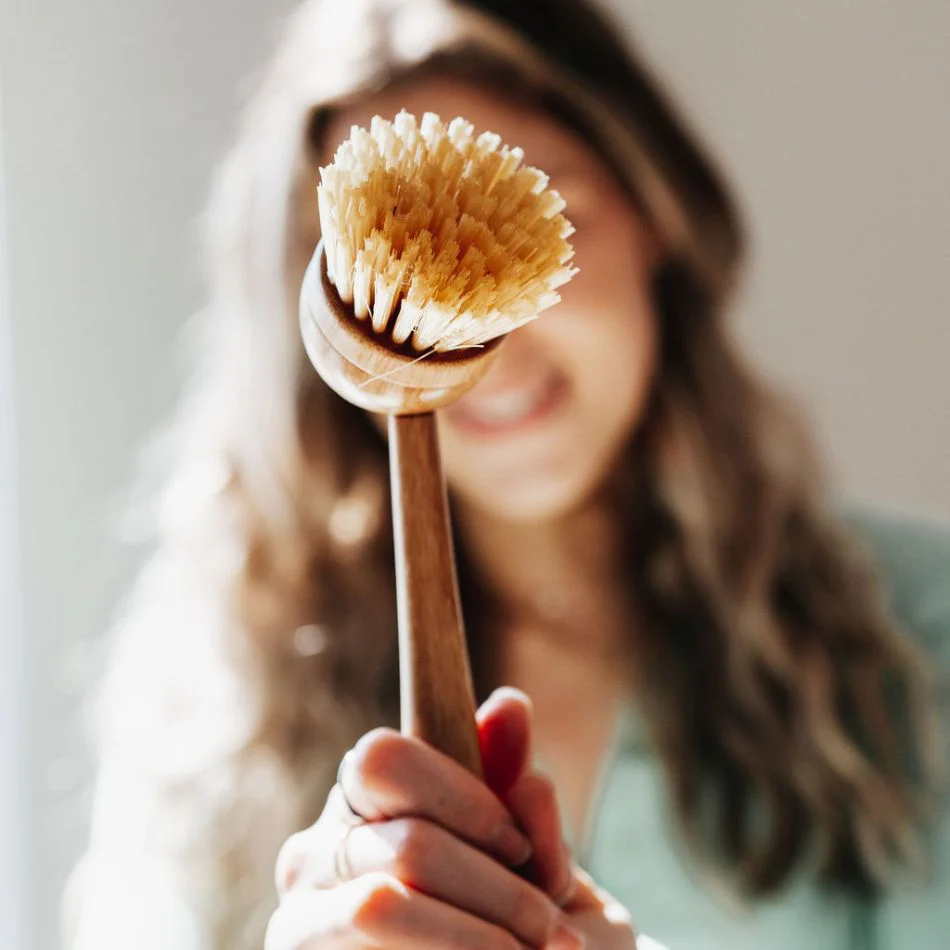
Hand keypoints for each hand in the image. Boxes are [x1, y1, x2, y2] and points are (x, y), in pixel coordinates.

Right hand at [266, 688, 638, 948]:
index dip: (458, 795)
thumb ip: (520, 795)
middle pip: (406, 842)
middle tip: (549, 927)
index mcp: (366, 798)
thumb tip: (509, 703)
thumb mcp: (537, 864)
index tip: (517, 843)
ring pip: (383, 905)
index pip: (383, 759)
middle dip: (495, 888)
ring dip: (476, 936)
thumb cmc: (520, 932)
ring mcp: (300, 917)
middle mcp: (319, 849)